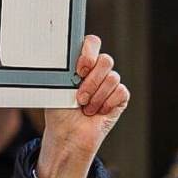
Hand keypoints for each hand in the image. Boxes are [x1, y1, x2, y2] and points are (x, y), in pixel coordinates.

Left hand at [39, 35, 129, 177]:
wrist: (67, 134)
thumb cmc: (59, 110)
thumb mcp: (56, 85)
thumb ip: (65, 68)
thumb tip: (62, 55)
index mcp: (81, 64)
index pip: (92, 43)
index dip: (89, 53)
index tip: (78, 69)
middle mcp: (97, 72)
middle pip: (106, 60)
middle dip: (91, 80)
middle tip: (79, 95)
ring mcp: (109, 85)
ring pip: (113, 77)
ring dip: (96, 96)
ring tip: (84, 107)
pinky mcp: (120, 98)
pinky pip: (120, 92)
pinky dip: (106, 104)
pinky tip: (97, 112)